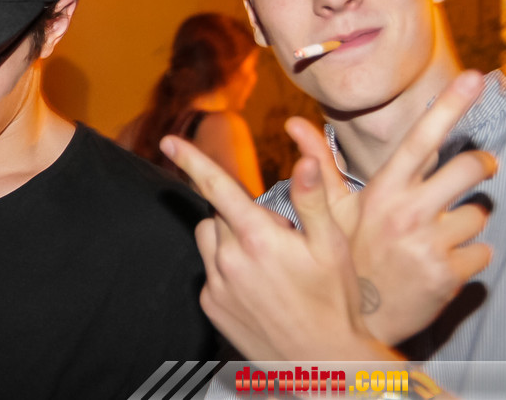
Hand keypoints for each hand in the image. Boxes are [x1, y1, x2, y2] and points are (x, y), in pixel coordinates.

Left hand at [163, 70, 493, 358]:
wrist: (324, 363)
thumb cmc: (335, 302)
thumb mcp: (332, 247)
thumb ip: (312, 200)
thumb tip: (305, 160)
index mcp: (258, 238)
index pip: (217, 187)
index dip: (192, 160)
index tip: (169, 141)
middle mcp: (229, 260)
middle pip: (219, 214)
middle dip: (241, 214)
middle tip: (279, 238)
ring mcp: (217, 285)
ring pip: (209, 240)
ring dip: (229, 238)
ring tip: (266, 260)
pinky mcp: (211, 306)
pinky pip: (210, 272)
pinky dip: (227, 269)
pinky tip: (258, 286)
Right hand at [328, 71, 494, 343]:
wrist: (357, 322)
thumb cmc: (347, 258)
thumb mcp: (331, 212)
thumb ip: (321, 165)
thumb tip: (292, 122)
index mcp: (383, 191)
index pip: (421, 139)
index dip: (450, 106)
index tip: (476, 79)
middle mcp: (408, 212)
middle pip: (470, 167)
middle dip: (481, 165)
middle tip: (479, 168)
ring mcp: (431, 244)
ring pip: (477, 214)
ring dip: (463, 224)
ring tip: (433, 239)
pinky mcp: (450, 274)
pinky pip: (481, 252)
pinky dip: (466, 258)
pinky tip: (438, 266)